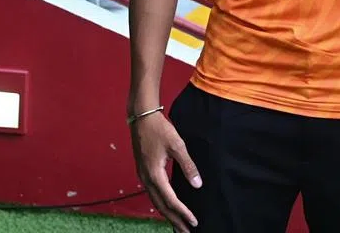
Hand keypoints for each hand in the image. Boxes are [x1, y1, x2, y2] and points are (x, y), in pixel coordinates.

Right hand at [129, 110, 201, 230]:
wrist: (142, 117)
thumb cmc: (160, 129)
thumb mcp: (177, 145)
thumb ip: (188, 166)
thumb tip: (197, 185)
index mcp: (155, 175)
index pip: (171, 200)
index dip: (183, 212)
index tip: (194, 222)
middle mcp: (146, 179)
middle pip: (161, 206)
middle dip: (174, 220)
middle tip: (186, 232)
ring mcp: (143, 176)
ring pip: (155, 201)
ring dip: (167, 214)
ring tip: (178, 224)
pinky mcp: (143, 172)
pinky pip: (153, 194)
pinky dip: (161, 204)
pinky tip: (168, 206)